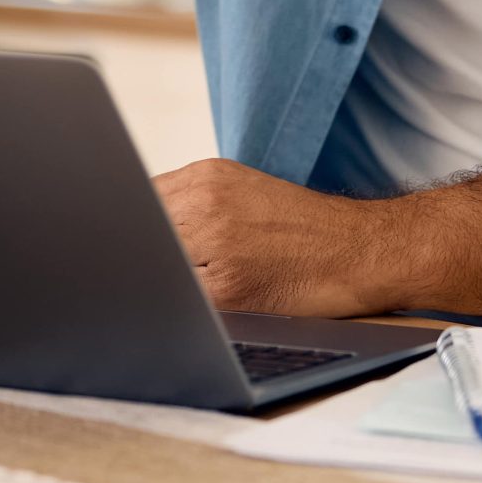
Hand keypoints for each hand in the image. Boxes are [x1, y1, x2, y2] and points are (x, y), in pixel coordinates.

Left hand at [152, 158, 402, 318]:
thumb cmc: (300, 227)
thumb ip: (190, 201)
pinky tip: (201, 306)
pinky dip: (184, 306)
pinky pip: (183, 300)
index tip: (124, 242)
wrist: (357, 249)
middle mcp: (206, 204)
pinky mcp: (229, 290)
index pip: (137, 199)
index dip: (130, 226)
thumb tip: (136, 224)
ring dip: (161, 281)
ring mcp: (216, 246)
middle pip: (139, 232)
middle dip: (141, 253)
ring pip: (158, 266)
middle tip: (148, 271)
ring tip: (180, 289)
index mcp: (206, 176)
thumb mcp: (243, 189)